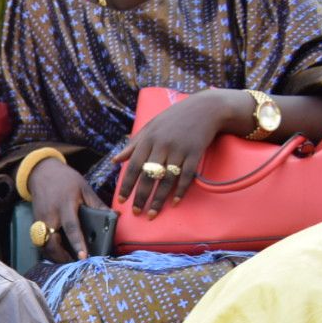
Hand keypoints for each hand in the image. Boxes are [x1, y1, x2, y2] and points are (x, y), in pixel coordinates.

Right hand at [28, 158, 105, 262]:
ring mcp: (40, 220)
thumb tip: (114, 217)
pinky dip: (48, 250)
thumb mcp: (85, 188)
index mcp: (65, 205)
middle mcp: (50, 215)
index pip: (71, 227)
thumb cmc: (66, 180)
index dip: (77, 242)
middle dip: (61, 256)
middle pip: (52, 242)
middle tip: (74, 264)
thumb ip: (97, 204)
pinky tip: (57, 254)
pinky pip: (40, 241)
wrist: (42, 173)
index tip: (82, 256)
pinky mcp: (35, 223)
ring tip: (67, 261)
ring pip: (44, 245)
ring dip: (54, 256)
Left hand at [111, 89, 230, 216]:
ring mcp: (179, 150)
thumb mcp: (150, 127)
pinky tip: (173, 203)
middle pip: (149, 176)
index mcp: (148, 139)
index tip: (121, 200)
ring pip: (166, 180)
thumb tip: (116, 160)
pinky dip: (180, 191)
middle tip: (136, 213)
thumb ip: (133, 145)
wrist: (205, 108)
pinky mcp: (195, 153)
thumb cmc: (174, 118)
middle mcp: (162, 146)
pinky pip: (186, 176)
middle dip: (141, 197)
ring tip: (152, 214)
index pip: (134, 167)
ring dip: (158, 199)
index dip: (127, 185)